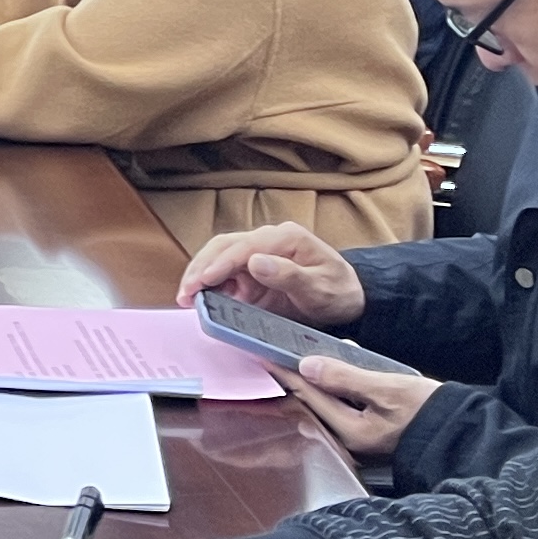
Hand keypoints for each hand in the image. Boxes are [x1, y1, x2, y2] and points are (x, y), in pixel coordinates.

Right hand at [178, 220, 366, 326]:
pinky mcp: (253, 273)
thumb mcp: (321, 287)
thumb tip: (255, 262)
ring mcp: (258, 256)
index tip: (204, 281)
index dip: (221, 263)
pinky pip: (226, 276)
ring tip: (186, 297)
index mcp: (285, 237)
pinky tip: (200, 299)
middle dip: (201, 268)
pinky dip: (210, 286)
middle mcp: (267, 241)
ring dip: (200, 275)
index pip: (244, 247)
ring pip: (219, 258)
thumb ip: (289, 275)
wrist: (352, 301)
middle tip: (186, 293)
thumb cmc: (340, 292)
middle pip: (224, 247)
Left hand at [275, 351, 441, 461]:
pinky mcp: (373, 432)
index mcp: (351, 432)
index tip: (268, 356)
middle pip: (316, 403)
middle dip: (301, 378)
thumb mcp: (386, 387)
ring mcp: (362, 439)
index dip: (288, 374)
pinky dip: (341, 387)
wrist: (462, 431)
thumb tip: (309, 366)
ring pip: (330, 404)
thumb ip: (346, 377)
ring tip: (309, 357)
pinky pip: (346, 407)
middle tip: (282, 354)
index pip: (310, 396)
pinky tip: (342, 369)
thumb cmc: (428, 410)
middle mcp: (351, 440)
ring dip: (321, 381)